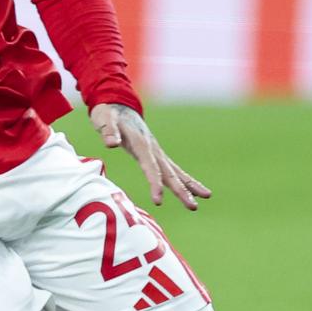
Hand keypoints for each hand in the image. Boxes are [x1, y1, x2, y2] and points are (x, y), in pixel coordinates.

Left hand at [89, 104, 211, 210]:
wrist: (118, 103)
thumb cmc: (108, 113)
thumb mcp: (104, 119)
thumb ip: (108, 131)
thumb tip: (112, 144)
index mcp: (140, 143)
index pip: (150, 166)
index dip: (155, 183)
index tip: (158, 200)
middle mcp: (153, 148)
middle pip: (169, 173)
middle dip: (181, 190)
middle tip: (193, 207)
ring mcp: (156, 151)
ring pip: (176, 172)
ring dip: (190, 186)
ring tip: (207, 196)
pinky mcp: (156, 154)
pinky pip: (172, 170)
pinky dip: (184, 180)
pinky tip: (194, 191)